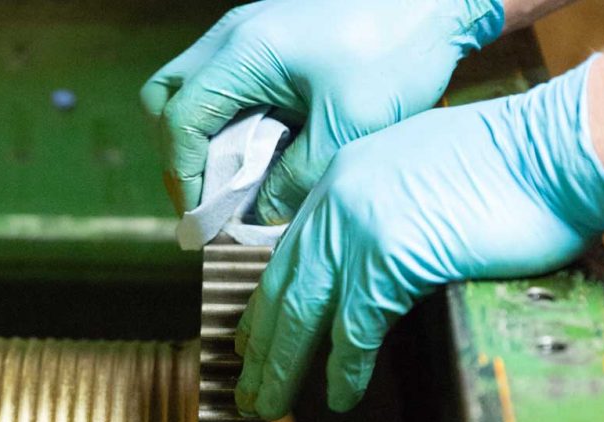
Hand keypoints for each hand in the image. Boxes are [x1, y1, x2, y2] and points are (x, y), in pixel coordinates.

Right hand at [141, 0, 503, 220]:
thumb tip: (260, 216)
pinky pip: (223, 83)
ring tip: (234, 182)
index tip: (203, 218)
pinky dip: (228, 122)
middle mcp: (233, 35)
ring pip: (191, 89)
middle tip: (208, 199)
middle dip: (180, 155)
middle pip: (165, 99)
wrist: (438, 0)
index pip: (180, 120)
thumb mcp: (347, 128)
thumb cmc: (399, 52)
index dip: (183, 176)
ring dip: (203, 139)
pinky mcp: (266, 39)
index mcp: (244, 52)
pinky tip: (261, 150)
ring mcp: (247, 32)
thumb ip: (296, 179)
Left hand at [234, 58, 603, 418]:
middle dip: (260, 345)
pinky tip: (338, 397)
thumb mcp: (419, 173)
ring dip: (283, 367)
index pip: (289, 252)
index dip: (266, 303)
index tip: (251, 338)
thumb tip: (372, 262)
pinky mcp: (392, 257)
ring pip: (303, 313)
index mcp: (342, 177)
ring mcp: (361, 228)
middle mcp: (338, 200)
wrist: (552, 149)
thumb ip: (383, 209)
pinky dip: (345, 368)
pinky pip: (356, 328)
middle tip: (245, 385)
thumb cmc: (506, 165)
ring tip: (267, 406)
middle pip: (281, 287)